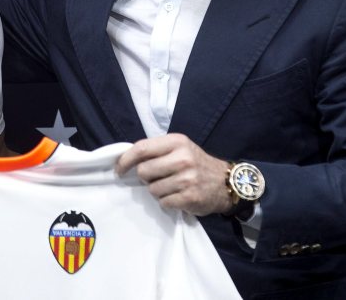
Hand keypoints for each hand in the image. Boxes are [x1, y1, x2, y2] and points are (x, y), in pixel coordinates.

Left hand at [115, 133, 232, 216]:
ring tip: (171, 187)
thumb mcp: (180, 148)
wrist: (226, 182)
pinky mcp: (190, 197)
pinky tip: (178, 196)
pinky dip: (167, 201)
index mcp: (177, 142)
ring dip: (157, 191)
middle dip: (145, 177)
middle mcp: (182, 158)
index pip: (142, 148)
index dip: (126, 159)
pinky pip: (164, 202)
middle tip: (156, 177)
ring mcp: (187, 179)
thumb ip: (157, 150)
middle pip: (143, 171)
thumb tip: (126, 158)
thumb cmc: (196, 163)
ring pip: (152, 189)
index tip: (119, 168)